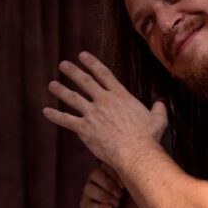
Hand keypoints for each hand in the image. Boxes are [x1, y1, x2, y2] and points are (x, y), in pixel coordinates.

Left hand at [42, 51, 167, 167]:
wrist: (135, 152)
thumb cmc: (148, 137)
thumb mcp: (158, 119)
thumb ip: (159, 108)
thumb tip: (162, 102)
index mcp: (120, 95)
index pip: (103, 73)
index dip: (92, 63)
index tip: (82, 55)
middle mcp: (104, 101)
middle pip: (85, 81)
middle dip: (73, 71)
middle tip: (63, 64)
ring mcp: (93, 114)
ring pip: (73, 98)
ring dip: (61, 90)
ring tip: (52, 84)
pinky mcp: (85, 129)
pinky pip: (67, 120)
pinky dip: (55, 116)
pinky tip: (45, 111)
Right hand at [79, 162, 147, 207]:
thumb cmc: (138, 203)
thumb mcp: (138, 188)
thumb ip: (131, 177)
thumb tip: (129, 167)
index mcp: (109, 173)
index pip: (104, 165)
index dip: (113, 173)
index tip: (124, 185)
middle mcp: (97, 181)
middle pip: (94, 174)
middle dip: (108, 185)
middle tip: (120, 195)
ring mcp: (90, 194)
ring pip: (88, 189)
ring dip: (103, 196)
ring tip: (116, 204)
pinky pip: (87, 205)